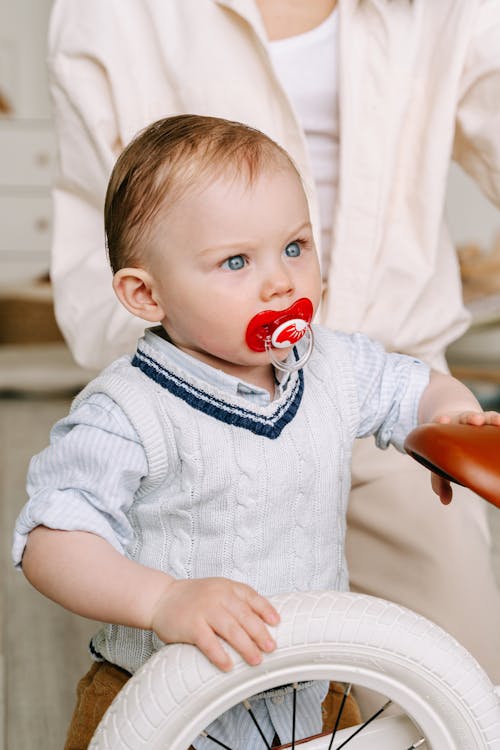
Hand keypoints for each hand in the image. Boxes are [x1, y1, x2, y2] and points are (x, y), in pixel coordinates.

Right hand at [149, 577, 279, 670]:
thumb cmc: (192, 598)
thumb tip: (260, 622)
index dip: (266, 610)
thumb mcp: (216, 589)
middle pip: (245, 616)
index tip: (276, 622)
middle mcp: (218, 596)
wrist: (161, 598)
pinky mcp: (191, 626)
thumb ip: (235, 600)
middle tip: (271, 647)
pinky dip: (220, 655)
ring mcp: (205, 610)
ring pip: (231, 630)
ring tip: (256, 660)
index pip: (251, 597)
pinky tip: (228, 666)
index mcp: (226, 587)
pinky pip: (209, 643)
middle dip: (260, 634)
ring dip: (246, 647)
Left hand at [430, 410, 499, 503]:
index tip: (442, 420)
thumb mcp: (439, 465)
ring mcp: (474, 421)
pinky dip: (497, 420)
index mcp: (444, 429)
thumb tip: (444, 501)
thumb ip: (440, 481)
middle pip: (464, 417)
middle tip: (476, 420)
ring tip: (497, 421)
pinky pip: (492, 419)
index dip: (442, 421)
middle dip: (470, 418)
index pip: (441, 423)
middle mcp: (459, 423)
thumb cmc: (446, 452)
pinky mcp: (486, 421)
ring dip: (488, 418)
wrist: (454, 429)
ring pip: (482, 417)